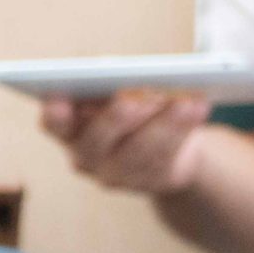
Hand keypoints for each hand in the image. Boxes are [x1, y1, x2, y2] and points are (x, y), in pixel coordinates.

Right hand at [40, 90, 211, 195]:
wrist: (165, 142)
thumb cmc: (132, 106)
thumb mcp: (117, 92)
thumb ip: (114, 84)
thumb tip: (127, 72)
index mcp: (69, 127)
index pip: (54, 124)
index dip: (55, 114)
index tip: (59, 99)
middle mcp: (85, 154)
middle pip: (97, 140)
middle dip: (117, 117)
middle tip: (136, 97)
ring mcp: (116, 173)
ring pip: (139, 151)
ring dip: (165, 123)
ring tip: (185, 100)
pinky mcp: (149, 180)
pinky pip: (167, 157)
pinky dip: (185, 129)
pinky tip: (199, 107)